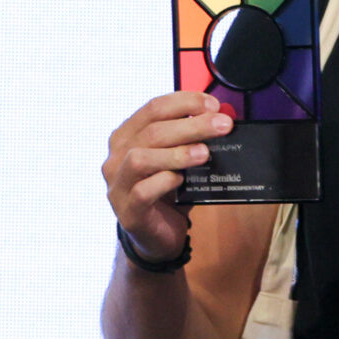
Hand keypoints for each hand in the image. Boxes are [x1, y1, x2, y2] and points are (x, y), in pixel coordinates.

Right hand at [102, 92, 232, 261]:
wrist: (157, 236)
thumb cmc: (168, 192)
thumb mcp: (178, 160)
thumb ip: (191, 139)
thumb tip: (221, 118)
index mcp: (127, 136)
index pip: (153, 108)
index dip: (185, 102)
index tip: (213, 105)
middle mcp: (116, 157)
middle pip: (152, 131)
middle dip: (192, 125)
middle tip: (222, 126)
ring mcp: (118, 184)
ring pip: (140, 158)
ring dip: (177, 152)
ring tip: (204, 153)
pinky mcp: (128, 211)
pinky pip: (143, 191)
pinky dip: (165, 182)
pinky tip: (182, 180)